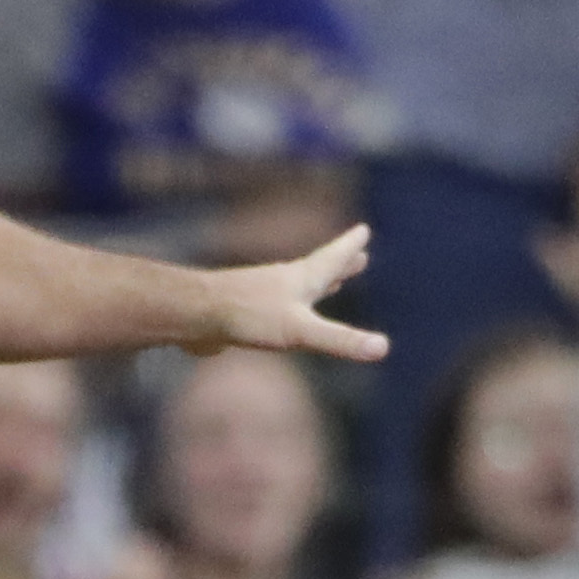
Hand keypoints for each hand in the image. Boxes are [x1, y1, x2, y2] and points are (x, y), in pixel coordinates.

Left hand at [195, 222, 386, 361]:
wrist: (196, 315)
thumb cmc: (249, 317)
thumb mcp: (301, 331)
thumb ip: (340, 340)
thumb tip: (382, 347)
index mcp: (301, 280)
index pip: (332, 259)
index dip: (349, 248)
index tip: (363, 230)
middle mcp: (283, 282)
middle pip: (319, 270)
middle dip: (340, 265)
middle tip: (358, 256)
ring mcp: (263, 296)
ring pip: (297, 287)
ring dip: (317, 284)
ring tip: (329, 283)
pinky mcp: (244, 314)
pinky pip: (275, 308)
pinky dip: (290, 307)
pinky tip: (281, 318)